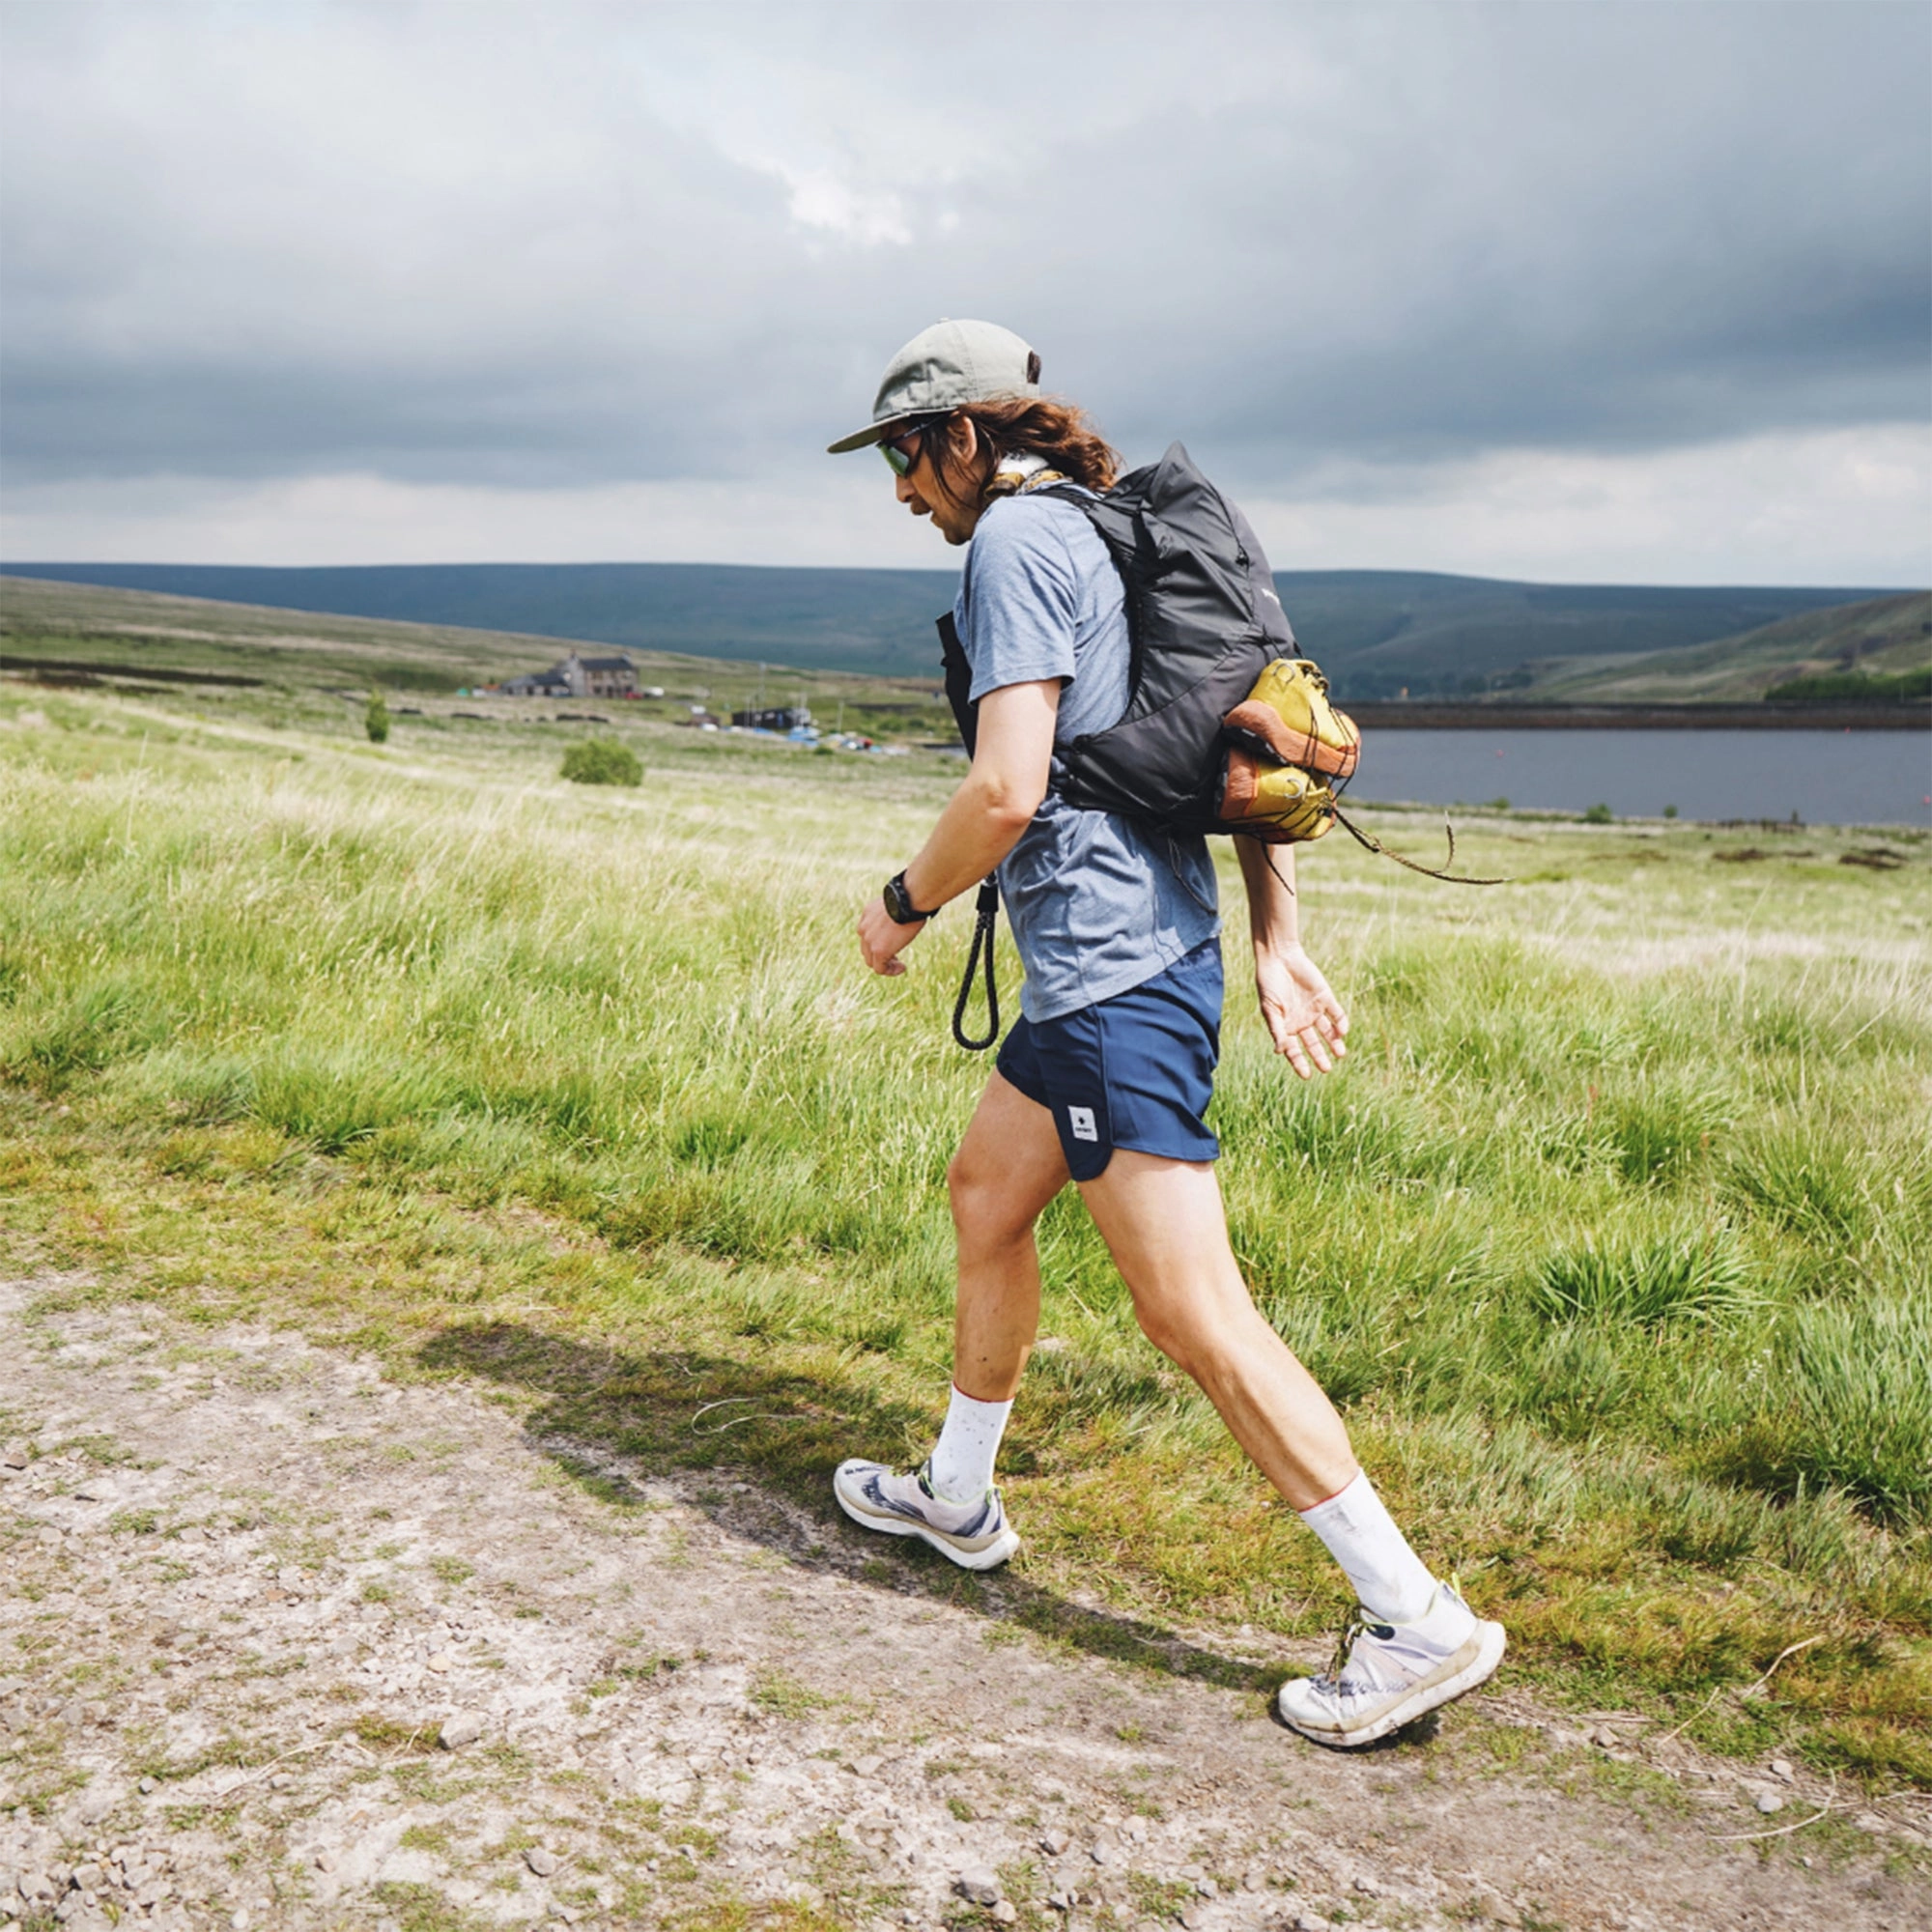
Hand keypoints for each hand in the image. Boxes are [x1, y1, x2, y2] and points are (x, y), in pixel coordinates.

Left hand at [858, 895, 924, 976]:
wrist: (907, 900)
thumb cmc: (910, 898)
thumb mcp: (896, 903)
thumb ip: (894, 912)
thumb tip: (908, 911)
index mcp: (867, 915)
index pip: (867, 934)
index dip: (877, 942)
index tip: (892, 944)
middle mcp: (864, 929)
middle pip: (866, 950)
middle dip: (879, 955)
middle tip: (895, 957)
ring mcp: (869, 941)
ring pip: (871, 961)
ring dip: (885, 965)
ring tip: (899, 965)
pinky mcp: (878, 951)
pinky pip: (880, 969)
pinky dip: (890, 971)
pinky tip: (902, 968)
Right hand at [1255, 943, 1348, 1078]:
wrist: (1279, 957)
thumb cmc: (1269, 983)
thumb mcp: (1270, 1009)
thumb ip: (1276, 1030)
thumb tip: (1279, 1052)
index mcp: (1286, 1027)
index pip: (1294, 1050)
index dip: (1300, 1063)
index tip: (1307, 1075)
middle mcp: (1301, 1022)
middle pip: (1313, 1044)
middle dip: (1320, 1056)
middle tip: (1326, 1069)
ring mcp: (1314, 1010)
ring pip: (1327, 1032)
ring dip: (1334, 1042)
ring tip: (1340, 1053)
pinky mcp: (1326, 998)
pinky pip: (1336, 1014)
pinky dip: (1340, 1023)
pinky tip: (1342, 1031)